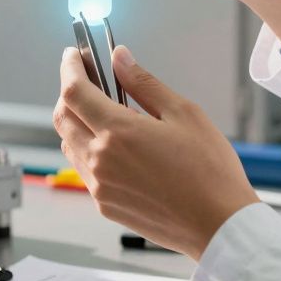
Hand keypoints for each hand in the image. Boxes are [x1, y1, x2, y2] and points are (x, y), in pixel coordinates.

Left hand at [54, 44, 258, 259]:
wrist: (219, 226)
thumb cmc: (210, 171)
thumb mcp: (183, 113)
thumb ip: (144, 83)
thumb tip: (119, 58)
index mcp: (118, 132)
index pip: (74, 91)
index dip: (69, 67)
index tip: (73, 55)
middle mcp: (100, 160)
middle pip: (62, 116)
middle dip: (69, 92)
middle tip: (88, 79)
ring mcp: (99, 186)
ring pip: (69, 143)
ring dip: (76, 121)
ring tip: (104, 111)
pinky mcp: (105, 205)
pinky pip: (83, 169)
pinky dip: (87, 148)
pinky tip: (114, 144)